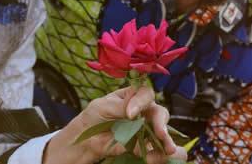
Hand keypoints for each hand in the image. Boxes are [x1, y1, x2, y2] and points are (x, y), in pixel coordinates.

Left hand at [43, 86, 186, 163]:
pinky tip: (157, 158)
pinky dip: (158, 154)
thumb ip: (121, 106)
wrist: (83, 141)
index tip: (130, 114)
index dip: (141, 102)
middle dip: (161, 123)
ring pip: (161, 133)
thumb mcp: (103, 106)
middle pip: (159, 113)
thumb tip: (134, 113)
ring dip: (166, 141)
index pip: (145, 95)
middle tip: (160, 133)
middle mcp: (142, 112)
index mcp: (133, 97)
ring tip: (168, 150)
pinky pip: (154, 150)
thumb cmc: (92, 117)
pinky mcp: (142, 146)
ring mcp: (144, 130)